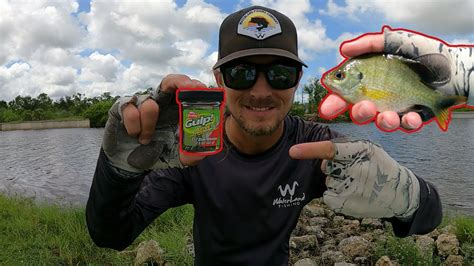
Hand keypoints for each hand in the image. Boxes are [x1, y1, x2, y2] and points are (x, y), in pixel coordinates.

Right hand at [102, 74, 206, 172]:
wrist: (127, 164)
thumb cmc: (154, 154)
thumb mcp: (175, 157)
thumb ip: (189, 155)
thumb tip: (201, 153)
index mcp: (175, 110)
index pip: (185, 91)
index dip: (194, 87)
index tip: (201, 90)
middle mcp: (159, 102)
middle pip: (169, 81)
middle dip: (179, 82)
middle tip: (187, 89)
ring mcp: (141, 103)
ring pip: (149, 103)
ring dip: (149, 124)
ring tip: (146, 140)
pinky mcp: (122, 107)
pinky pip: (130, 110)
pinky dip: (134, 125)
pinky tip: (134, 135)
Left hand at [289, 139, 419, 218]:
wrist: (400, 193)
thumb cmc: (379, 167)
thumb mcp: (368, 150)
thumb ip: (345, 150)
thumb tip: (323, 156)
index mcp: (360, 150)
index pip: (330, 149)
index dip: (310, 150)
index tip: (293, 151)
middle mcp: (355, 169)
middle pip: (326, 166)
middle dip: (334, 168)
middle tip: (355, 172)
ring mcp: (350, 188)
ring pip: (328, 182)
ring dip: (338, 182)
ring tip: (359, 185)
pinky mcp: (346, 204)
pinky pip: (329, 195)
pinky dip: (336, 195)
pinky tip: (354, 195)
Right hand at [320, 26, 472, 131]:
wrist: (455, 66)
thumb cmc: (425, 51)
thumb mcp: (395, 42)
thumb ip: (369, 44)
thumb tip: (343, 50)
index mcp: (370, 80)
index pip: (346, 93)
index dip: (335, 102)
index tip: (327, 110)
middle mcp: (380, 95)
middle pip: (360, 111)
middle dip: (358, 113)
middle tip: (363, 107)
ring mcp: (396, 107)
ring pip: (381, 122)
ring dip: (382, 121)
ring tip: (388, 115)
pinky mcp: (413, 116)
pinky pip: (405, 125)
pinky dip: (407, 122)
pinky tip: (411, 114)